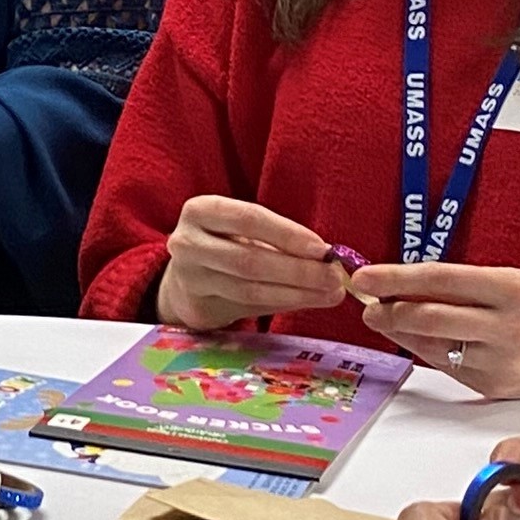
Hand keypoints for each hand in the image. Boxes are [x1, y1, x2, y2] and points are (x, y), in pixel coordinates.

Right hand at [156, 194, 342, 328]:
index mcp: (200, 211)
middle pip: (249, 259)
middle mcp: (186, 243)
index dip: (287, 234)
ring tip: (329, 293)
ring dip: (296, 293)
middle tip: (334, 277)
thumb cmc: (225, 246)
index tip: (322, 249)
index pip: (248, 218)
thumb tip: (329, 259)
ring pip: (250, 289)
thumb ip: (280, 242)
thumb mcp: (243, 232)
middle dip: (298, 270)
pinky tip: (305, 301)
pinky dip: (282, 304)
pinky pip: (247, 308)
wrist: (186, 280)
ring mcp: (188, 278)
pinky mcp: (196, 308)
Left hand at [343, 259, 519, 398]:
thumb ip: (460, 285)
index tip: (365, 277)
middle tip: (368, 305)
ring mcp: (500, 362)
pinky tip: (413, 339)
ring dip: (400, 333)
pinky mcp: (492, 387)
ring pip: (433, 346)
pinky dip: (424, 350)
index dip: (396, 278)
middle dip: (390, 311)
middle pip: (432, 318)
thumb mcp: (509, 281)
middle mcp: (508, 327)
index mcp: (512, 290)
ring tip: (384, 319)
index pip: (441, 280)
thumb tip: (401, 285)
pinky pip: (446, 366)